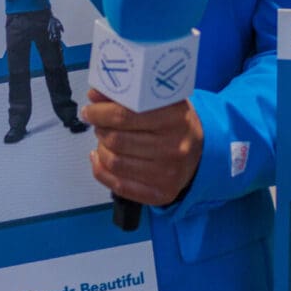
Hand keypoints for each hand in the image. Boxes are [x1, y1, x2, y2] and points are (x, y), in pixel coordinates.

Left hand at [82, 89, 203, 206]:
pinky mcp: (161, 194)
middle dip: (100, 130)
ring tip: (104, 140)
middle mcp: (173, 148)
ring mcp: (167, 174)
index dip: (99, 113)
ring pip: (115, 162)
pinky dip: (102, 171)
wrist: (200, 153)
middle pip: (117, 140)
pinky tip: (101, 158)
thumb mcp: (159, 102)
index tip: (90, 111)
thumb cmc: (176, 125)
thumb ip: (127, 97)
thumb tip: (95, 96)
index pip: (124, 116)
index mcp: (174, 119)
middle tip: (99, 124)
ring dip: (101, 149)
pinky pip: (119, 186)